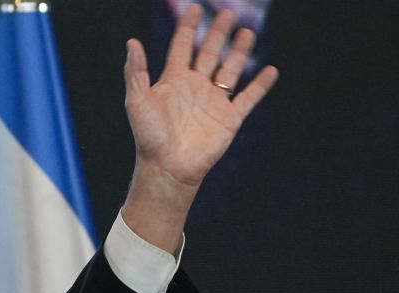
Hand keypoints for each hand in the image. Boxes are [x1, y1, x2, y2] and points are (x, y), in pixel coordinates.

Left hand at [121, 4, 278, 251]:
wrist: (167, 167)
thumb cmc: (149, 136)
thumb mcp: (138, 101)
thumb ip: (136, 72)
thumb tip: (132, 42)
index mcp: (173, 81)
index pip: (182, 47)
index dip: (188, 28)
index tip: (195, 8)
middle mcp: (195, 87)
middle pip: (209, 53)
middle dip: (218, 33)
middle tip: (227, 13)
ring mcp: (214, 102)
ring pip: (230, 70)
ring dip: (240, 52)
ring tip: (248, 32)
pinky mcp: (230, 118)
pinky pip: (248, 98)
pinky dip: (260, 85)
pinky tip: (271, 70)